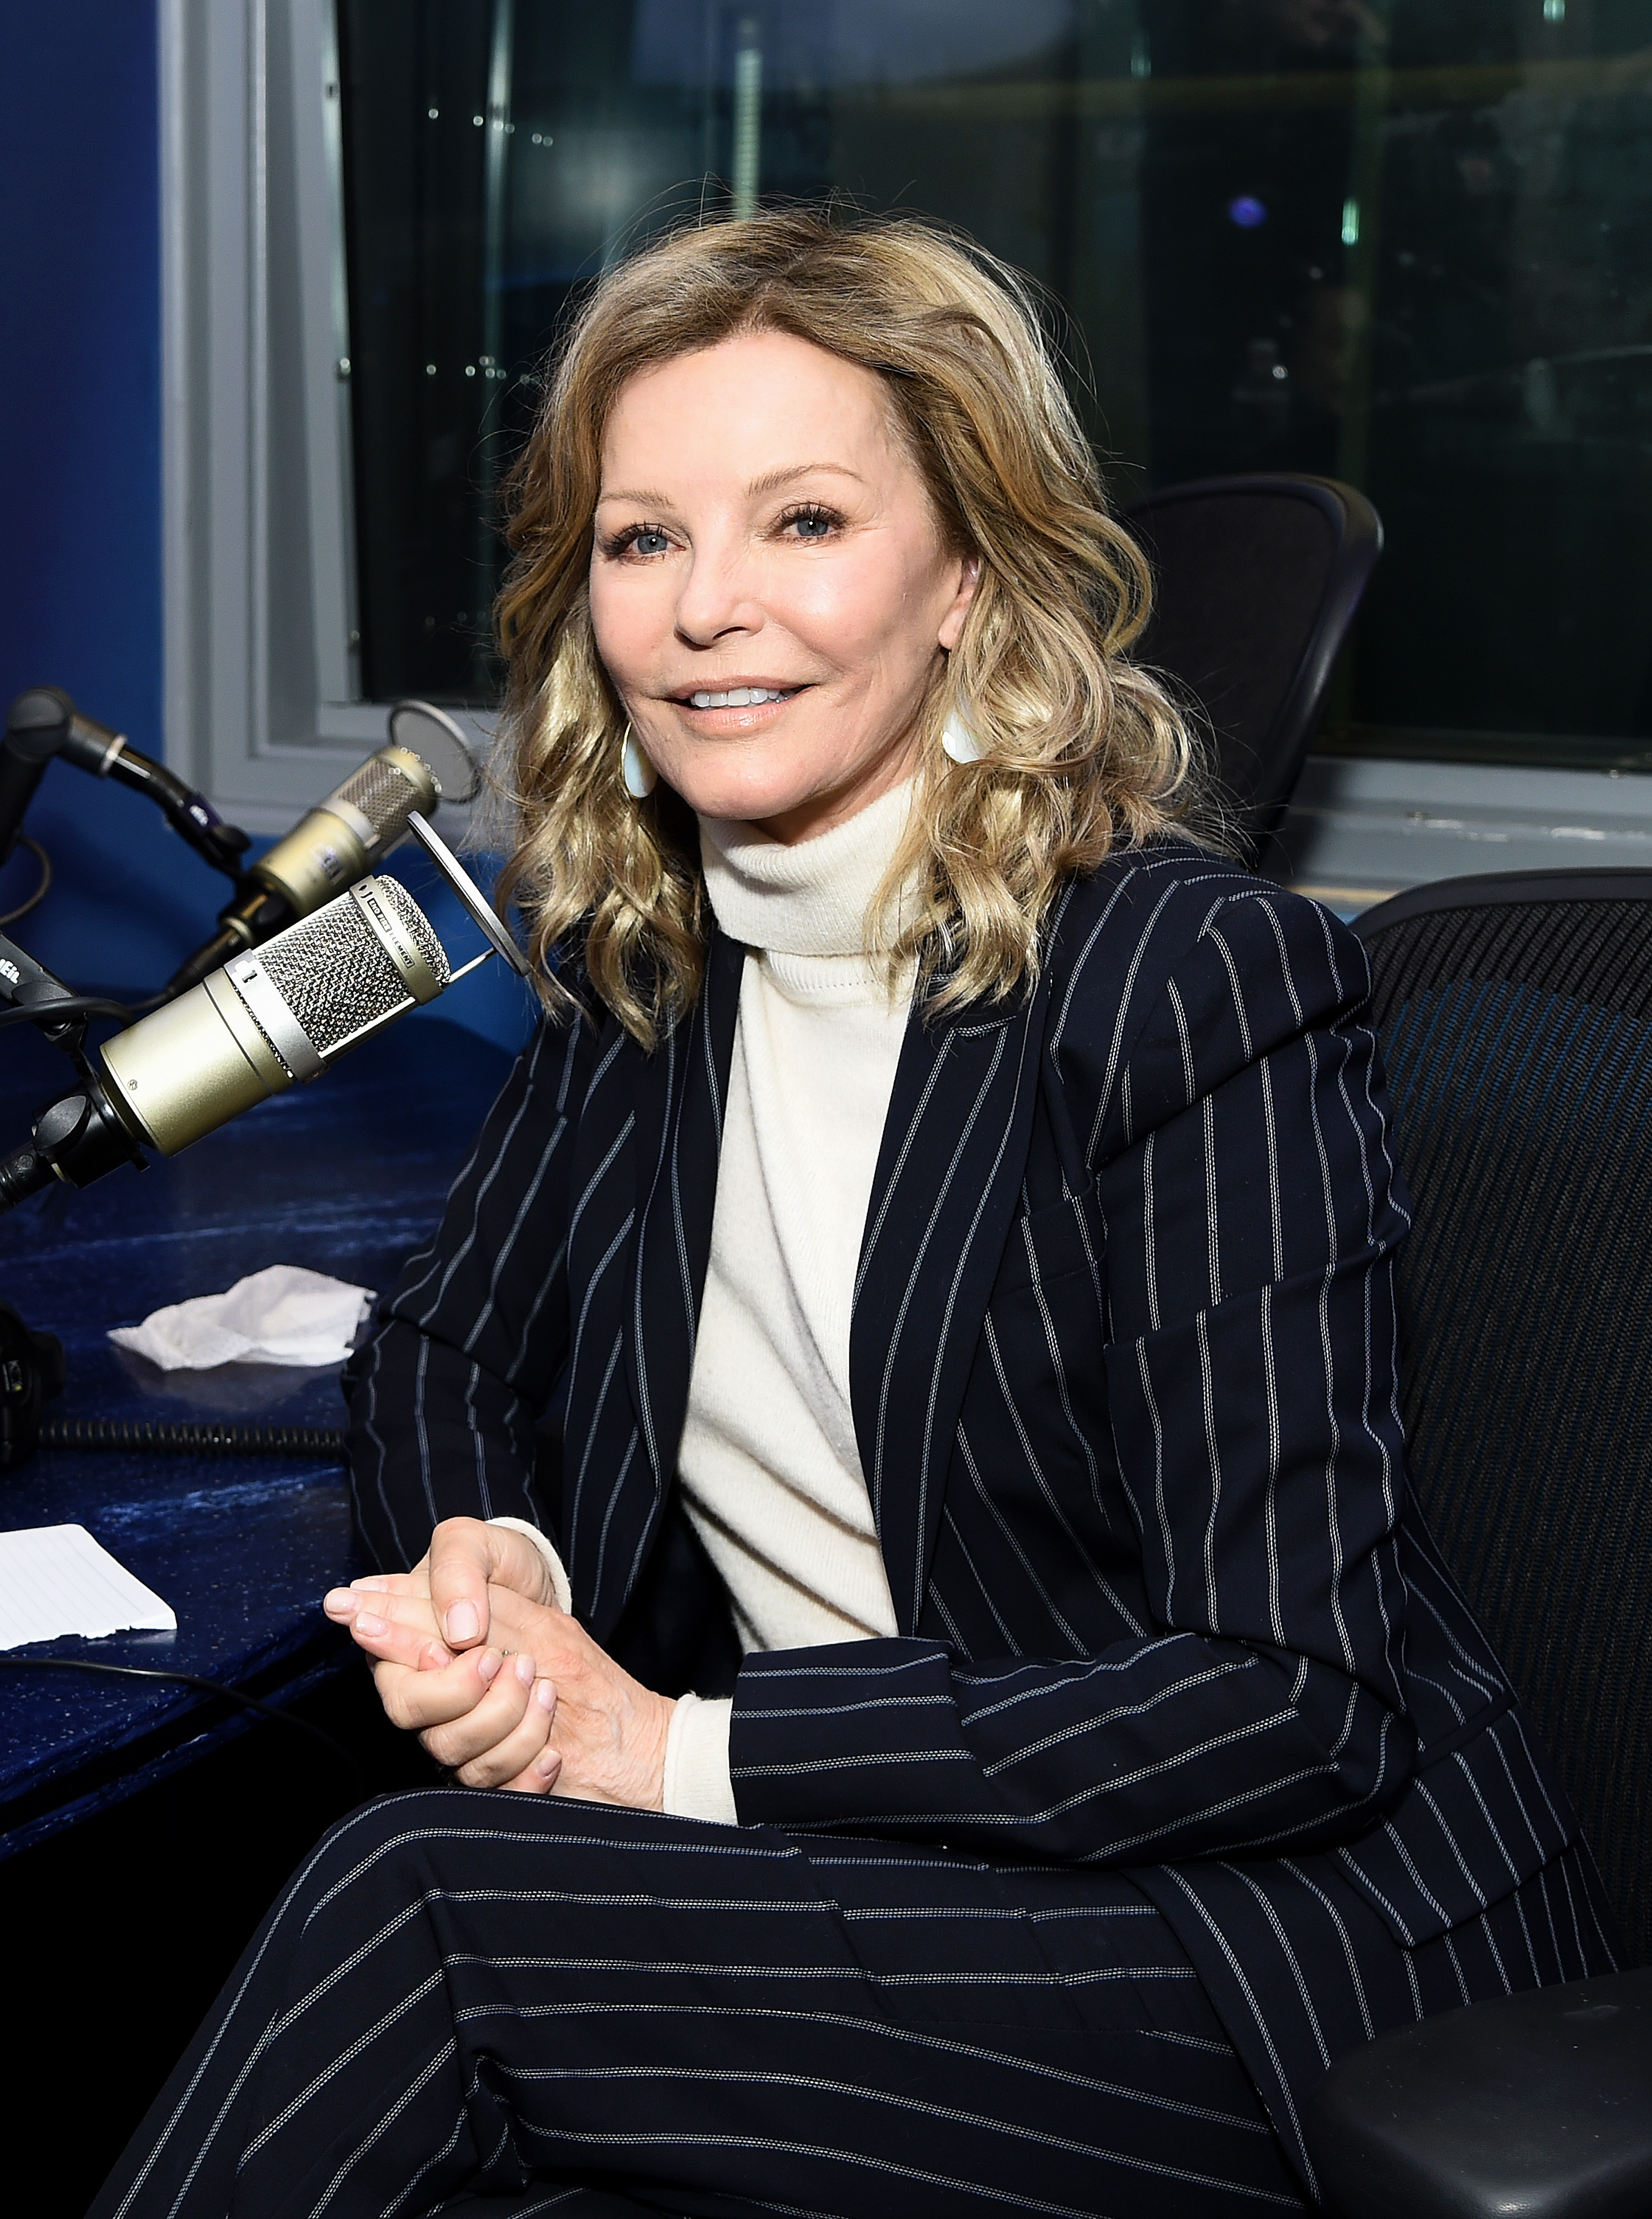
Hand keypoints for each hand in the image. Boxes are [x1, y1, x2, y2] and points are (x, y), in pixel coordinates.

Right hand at [324, 1574, 561, 1791]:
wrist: (556, 1599)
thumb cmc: (508, 1566)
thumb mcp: (481, 1544)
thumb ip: (458, 1571)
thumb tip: (458, 1629)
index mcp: (407, 1646)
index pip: (391, 1676)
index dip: (417, 1668)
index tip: (446, 1647)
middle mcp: (427, 1697)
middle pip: (417, 1722)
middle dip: (463, 1692)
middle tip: (501, 1658)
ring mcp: (461, 1732)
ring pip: (463, 1762)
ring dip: (509, 1723)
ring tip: (542, 1685)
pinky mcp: (497, 1762)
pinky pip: (504, 1793)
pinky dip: (531, 1776)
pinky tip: (553, 1750)